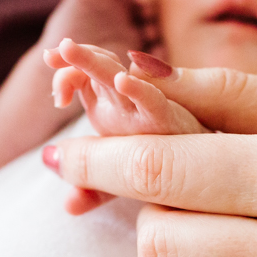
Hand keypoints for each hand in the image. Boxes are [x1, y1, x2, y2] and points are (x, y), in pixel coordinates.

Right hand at [39, 0, 159, 61]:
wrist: (63, 62)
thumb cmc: (92, 71)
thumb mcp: (126, 68)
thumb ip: (148, 64)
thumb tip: (168, 57)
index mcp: (135, 27)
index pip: (156, 15)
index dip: (159, 22)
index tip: (154, 39)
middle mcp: (124, 10)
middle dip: (152, 4)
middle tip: (149, 16)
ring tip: (142, 3)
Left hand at [43, 39, 204, 213]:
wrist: (206, 173)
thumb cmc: (162, 168)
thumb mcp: (119, 183)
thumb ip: (93, 191)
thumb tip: (68, 207)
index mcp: (112, 106)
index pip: (83, 79)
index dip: (65, 76)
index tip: (54, 90)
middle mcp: (127, 104)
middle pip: (98, 70)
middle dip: (76, 58)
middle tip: (50, 54)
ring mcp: (146, 109)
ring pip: (117, 77)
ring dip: (92, 62)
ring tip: (67, 49)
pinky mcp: (169, 120)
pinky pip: (152, 100)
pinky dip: (139, 89)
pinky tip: (124, 81)